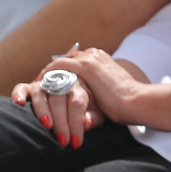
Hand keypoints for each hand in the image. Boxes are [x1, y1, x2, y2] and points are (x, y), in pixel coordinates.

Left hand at [11, 47, 142, 147]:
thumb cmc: (124, 104)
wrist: (135, 102)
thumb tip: (83, 116)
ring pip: (59, 65)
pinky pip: (58, 67)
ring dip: (46, 76)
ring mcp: (90, 59)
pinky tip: (38, 85)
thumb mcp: (105, 97)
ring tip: (34, 87)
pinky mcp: (86, 67)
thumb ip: (91, 98)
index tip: (48, 85)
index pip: (72, 62)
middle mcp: (94, 55)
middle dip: (49, 74)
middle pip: (63, 62)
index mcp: (100, 59)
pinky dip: (47, 75)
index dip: (58, 74)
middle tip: (35, 86)